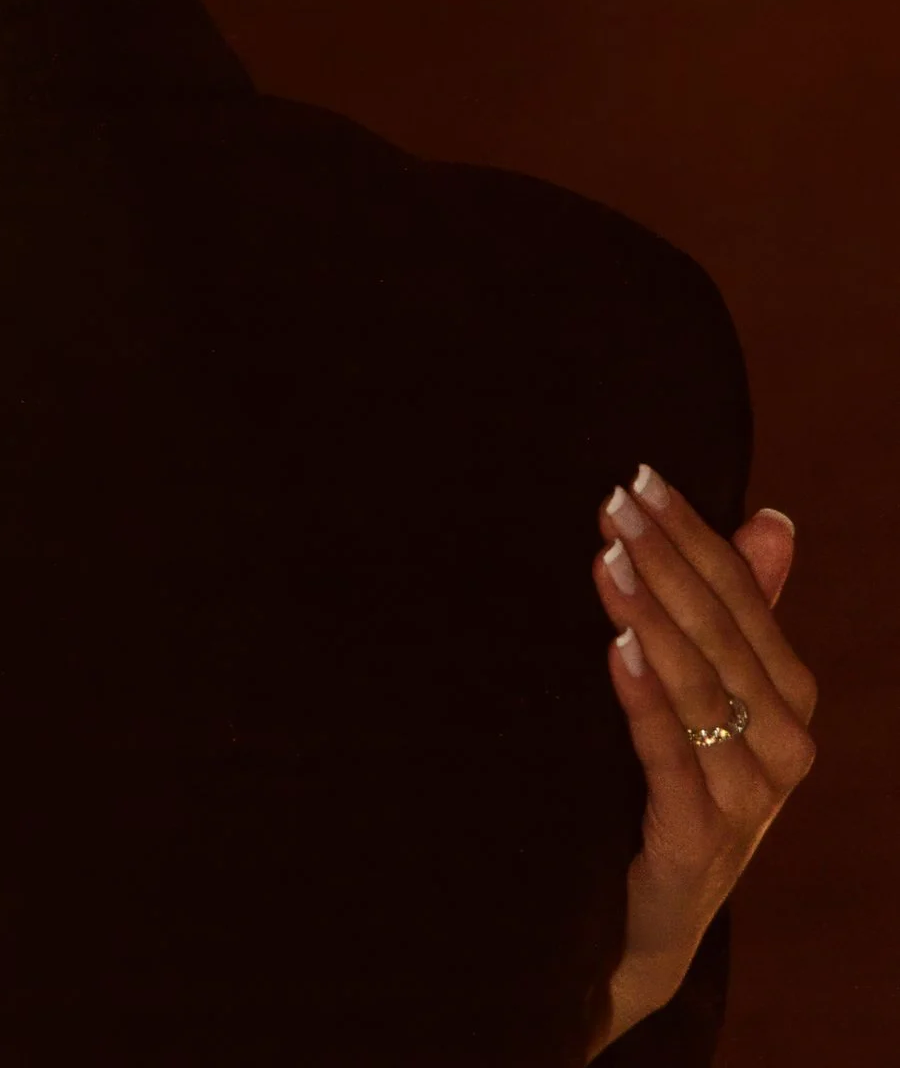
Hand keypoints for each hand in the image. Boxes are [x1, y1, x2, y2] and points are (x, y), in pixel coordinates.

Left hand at [589, 469, 815, 1053]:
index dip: (694, 535)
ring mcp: (746, 798)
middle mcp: (784, 746)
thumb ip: (745, 609)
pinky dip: (644, 699)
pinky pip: (670, 759)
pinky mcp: (695, 840)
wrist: (642, 920)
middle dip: (666, 562)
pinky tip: (614, 647)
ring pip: (701, 690)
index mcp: (790, 701)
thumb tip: (775, 518)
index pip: (743, 598)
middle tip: (612, 502)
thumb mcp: (712, 697)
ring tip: (607, 556)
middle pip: (721, 635)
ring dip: (651, 617)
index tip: (640, 477)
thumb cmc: (674, 788)